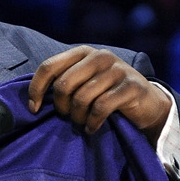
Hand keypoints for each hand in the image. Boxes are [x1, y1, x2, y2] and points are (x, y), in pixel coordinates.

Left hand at [27, 45, 170, 146]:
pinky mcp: (131, 86)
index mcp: (82, 52)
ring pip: (81, 98)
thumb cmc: (107, 93)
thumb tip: (31, 100)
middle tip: (67, 117)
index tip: (33, 109)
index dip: (36, 89)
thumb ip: (63, 82)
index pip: (48, 66)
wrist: (147, 102)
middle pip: (63, 84)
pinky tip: (93, 128)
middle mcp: (99, 56)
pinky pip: (101, 107)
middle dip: (61, 107)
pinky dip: (93, 122)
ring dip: (77, 117)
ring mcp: (117, 70)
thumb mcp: (84, 81)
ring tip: (81, 124)